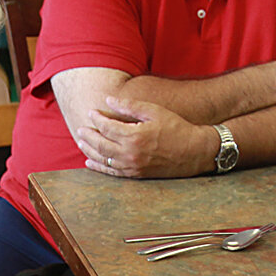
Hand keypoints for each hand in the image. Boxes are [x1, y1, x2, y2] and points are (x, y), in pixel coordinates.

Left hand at [74, 95, 211, 177]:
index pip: (107, 127)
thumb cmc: (176, 128)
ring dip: (89, 150)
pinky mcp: (136, 175)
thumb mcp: (154, 111)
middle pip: (100, 144)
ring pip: (103, 159)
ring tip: (81, 142)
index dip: (97, 119)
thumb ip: (130, 106)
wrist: (194, 151)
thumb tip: (109, 100)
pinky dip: (99, 167)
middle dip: (88, 135)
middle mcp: (130, 153)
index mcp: (134, 135)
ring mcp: (132, 167)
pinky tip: (90, 162)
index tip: (92, 112)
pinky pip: (112, 173)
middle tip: (80, 128)